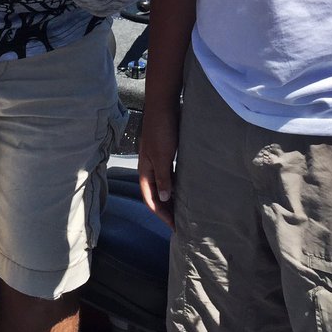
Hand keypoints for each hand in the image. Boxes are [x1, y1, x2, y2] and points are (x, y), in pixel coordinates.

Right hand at [138, 103, 178, 228]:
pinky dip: (177, 182)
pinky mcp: (167, 151)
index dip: (161, 213)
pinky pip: (171, 173)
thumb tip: (163, 198)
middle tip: (180, 222)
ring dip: (171, 196)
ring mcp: (158, 158)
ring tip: (184, 208)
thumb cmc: (162, 130)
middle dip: (165, 208)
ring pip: (164, 183)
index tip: (173, 226)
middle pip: (156, 193)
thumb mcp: (162, 156)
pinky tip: (186, 186)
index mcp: (145, 170)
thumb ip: (162, 177)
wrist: (164, 104)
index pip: (150, 198)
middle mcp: (150, 166)